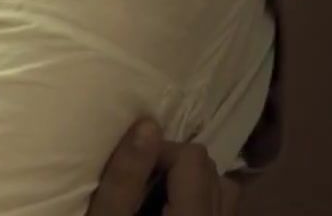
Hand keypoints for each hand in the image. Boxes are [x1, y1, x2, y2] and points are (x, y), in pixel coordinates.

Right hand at [87, 120, 244, 215]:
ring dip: (193, 180)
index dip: (159, 151)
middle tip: (140, 183)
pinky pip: (222, 205)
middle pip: (211, 167)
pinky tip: (172, 207)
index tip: (130, 168)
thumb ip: (126, 175)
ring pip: (223, 187)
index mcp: (194, 214)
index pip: (193, 156)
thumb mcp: (108, 215)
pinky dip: (201, 197)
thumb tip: (147, 123)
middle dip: (174, 164)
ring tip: (159, 194)